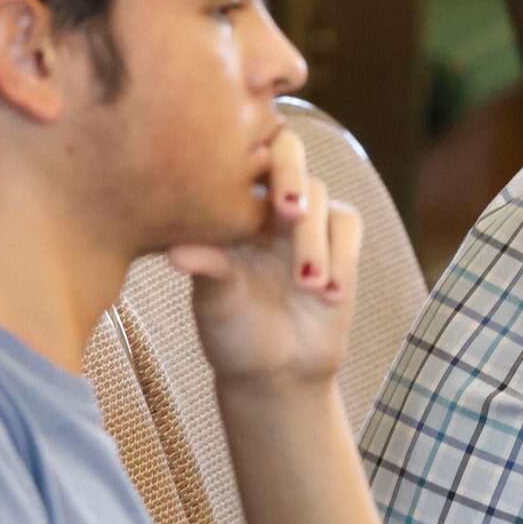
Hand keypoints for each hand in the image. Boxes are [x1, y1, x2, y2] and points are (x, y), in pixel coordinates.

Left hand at [169, 126, 358, 390]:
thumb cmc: (233, 335)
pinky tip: (328, 295)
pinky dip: (341, 257)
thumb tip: (176, 252)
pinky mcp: (339, 243)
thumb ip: (207, 270)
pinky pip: (346, 226)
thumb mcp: (215, 304)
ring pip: (321, 195)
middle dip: (292, 176)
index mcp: (226, 207)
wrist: (278, 372)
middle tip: (290, 212)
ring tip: (307, 286)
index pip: (237, 155)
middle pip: (287, 150)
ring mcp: (305, 221)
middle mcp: (265, 204)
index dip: (249, 156)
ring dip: (315, 239)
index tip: (248, 191)